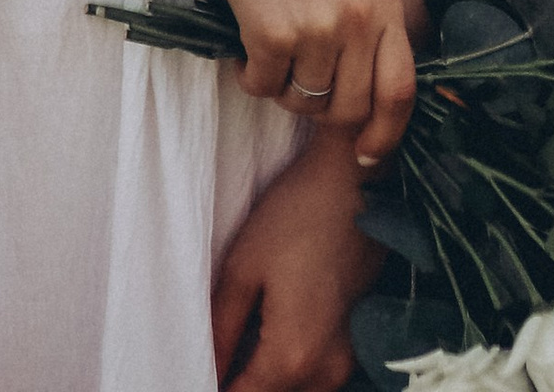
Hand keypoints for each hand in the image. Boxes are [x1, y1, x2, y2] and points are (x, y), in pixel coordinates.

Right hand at [183, 0, 415, 154]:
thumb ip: (368, 4)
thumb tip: (367, 68)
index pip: (401, 88)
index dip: (387, 132)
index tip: (368, 153)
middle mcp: (358, 17)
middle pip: (350, 107)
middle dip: (322, 111)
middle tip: (298, 85)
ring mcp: (316, 27)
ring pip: (302, 99)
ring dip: (282, 86)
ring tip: (268, 48)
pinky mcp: (271, 31)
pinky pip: (262, 84)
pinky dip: (250, 73)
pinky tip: (244, 40)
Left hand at [211, 136, 381, 389]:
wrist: (354, 182)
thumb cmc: (294, 216)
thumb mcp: (242, 268)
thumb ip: (221, 329)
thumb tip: (208, 370)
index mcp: (291, 356)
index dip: (215, 387)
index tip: (196, 371)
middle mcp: (326, 371)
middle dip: (242, 385)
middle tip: (221, 354)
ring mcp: (347, 360)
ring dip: (268, 380)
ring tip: (241, 346)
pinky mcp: (357, 342)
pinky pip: (317, 378)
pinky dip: (291, 371)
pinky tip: (269, 336)